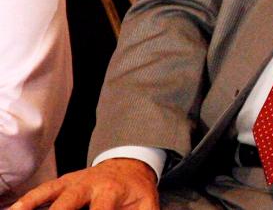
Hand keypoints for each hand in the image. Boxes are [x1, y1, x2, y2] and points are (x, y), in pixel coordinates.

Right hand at [12, 158, 158, 209]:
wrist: (130, 164)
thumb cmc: (137, 190)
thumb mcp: (147, 204)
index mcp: (112, 191)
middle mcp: (89, 184)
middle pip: (68, 203)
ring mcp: (73, 182)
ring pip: (50, 194)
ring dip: (34, 206)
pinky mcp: (62, 183)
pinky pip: (42, 191)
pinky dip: (27, 200)